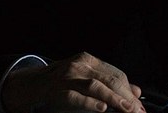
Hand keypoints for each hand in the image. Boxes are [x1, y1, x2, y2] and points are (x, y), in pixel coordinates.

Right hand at [1, 52, 145, 112]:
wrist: (29, 84)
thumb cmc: (60, 83)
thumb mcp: (85, 79)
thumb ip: (109, 84)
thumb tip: (136, 92)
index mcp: (89, 60)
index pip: (116, 74)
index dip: (129, 91)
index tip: (139, 105)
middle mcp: (80, 64)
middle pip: (109, 79)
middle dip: (125, 97)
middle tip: (136, 111)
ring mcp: (67, 75)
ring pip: (95, 86)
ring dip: (113, 99)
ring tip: (125, 109)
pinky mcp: (55, 88)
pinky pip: (75, 96)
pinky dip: (89, 102)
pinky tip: (102, 108)